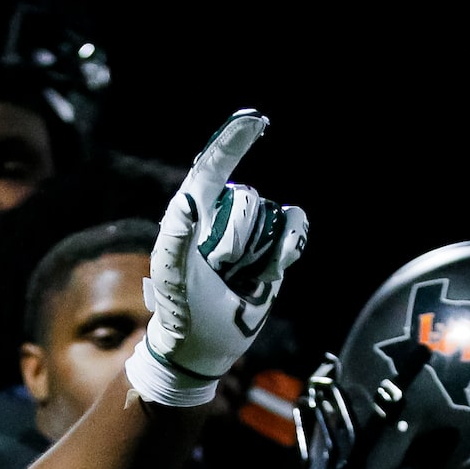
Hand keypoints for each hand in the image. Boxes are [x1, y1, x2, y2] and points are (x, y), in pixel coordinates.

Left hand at [123, 111, 308, 407]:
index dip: (232, 142)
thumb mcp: (175, 279)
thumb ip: (179, 238)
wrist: (204, 348)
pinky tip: (269, 274)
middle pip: (248, 203)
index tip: (254, 120)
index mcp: (190, 216)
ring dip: (265, 252)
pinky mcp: (270, 247)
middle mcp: (220, 215)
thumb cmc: (183, 313)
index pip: (212, 168)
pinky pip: (294, 226)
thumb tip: (188, 200)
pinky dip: (289, 248)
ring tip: (241, 279)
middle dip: (242, 241)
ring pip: (273, 215)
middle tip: (225, 272)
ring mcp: (247, 231)